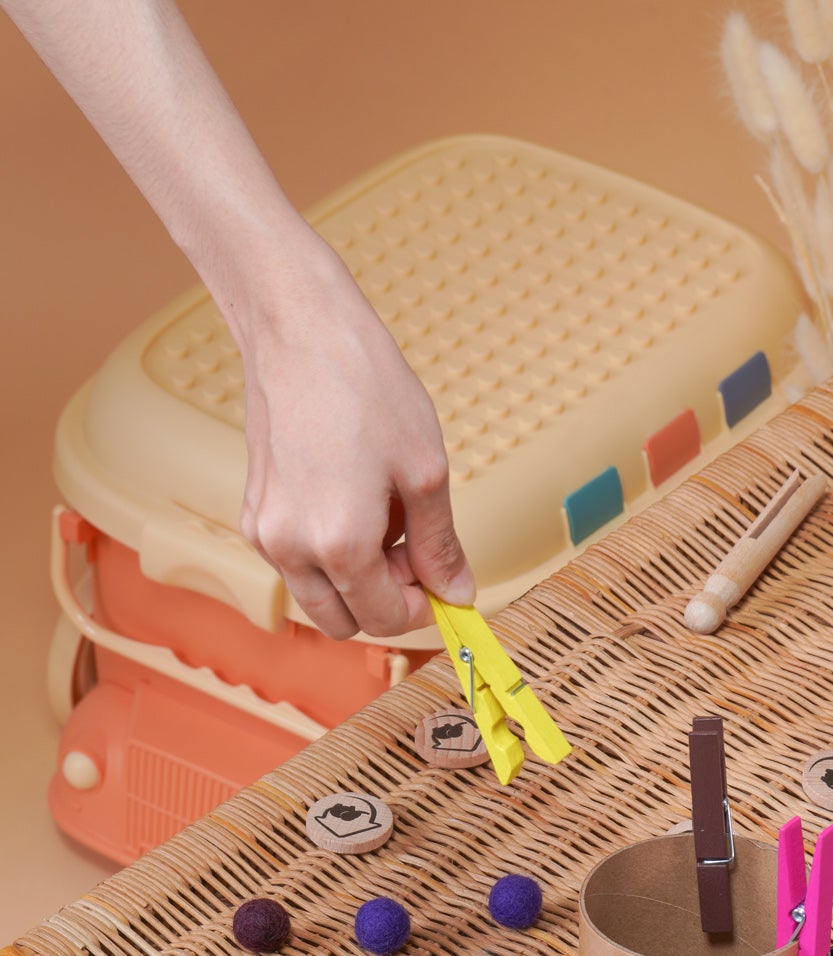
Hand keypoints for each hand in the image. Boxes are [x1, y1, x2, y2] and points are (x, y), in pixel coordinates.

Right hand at [236, 237, 473, 638]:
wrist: (301, 332)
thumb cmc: (365, 388)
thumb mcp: (425, 471)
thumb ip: (440, 545)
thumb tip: (457, 593)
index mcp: (339, 545)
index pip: (384, 618)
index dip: (421, 607)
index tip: (441, 579)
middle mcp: (290, 549)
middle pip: (343, 622)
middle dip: (385, 600)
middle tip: (413, 549)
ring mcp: (263, 533)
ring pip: (316, 596)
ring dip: (355, 579)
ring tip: (381, 517)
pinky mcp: (252, 513)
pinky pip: (295, 562)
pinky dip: (327, 553)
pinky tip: (350, 499)